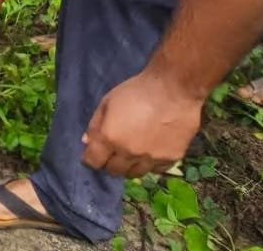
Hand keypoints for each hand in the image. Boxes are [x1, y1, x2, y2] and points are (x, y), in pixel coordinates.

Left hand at [81, 70, 205, 178]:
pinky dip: (150, 164)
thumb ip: (95, 125)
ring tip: (132, 152)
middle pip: (113, 171)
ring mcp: (150, 158)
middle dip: (109, 162)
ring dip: (129, 165)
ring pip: (135, 174)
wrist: (174, 88)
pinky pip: (156, 169)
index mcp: (110, 138)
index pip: (93, 162)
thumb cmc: (137, 90)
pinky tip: (151, 151)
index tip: (94, 154)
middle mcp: (128, 153)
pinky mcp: (170, 159)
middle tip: (114, 152)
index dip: (91, 159)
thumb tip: (87, 143)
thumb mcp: (108, 102)